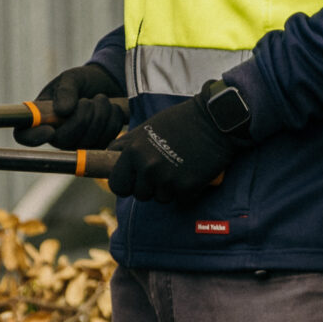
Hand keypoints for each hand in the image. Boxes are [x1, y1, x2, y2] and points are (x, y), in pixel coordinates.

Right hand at [15, 62, 127, 148]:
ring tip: (101, 99)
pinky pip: (106, 140)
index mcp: (40, 117)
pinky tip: (111, 109)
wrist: (106, 85)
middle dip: (81, 118)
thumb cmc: (82, 81)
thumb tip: (62, 111)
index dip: (33, 137)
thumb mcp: (71, 79)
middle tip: (89, 100)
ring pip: (87, 141)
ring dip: (100, 115)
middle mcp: (55, 135)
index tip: (50, 129)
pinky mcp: (96, 147)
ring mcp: (76, 144)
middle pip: (62, 141)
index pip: (24, 135)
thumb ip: (66, 91)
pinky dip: (112, 121)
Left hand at [107, 96, 242, 203]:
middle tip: (164, 169)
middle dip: (150, 187)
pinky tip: (192, 173)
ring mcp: (168, 180)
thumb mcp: (147, 128)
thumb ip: (126, 144)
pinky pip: (181, 200)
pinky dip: (187, 191)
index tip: (135, 180)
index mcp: (134, 153)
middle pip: (140, 195)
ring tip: (179, 168)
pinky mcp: (188, 188)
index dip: (126, 184)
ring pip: (161, 199)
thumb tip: (107, 154)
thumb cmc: (180, 121)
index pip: (117, 186)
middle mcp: (148, 168)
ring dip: (169, 189)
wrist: (215, 120)